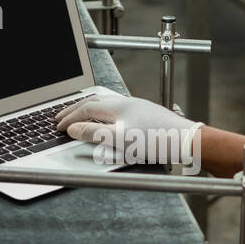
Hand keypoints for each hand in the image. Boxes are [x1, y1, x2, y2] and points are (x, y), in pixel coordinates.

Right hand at [56, 91, 202, 165]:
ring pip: (106, 104)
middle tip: (62, 117)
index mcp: (118, 107)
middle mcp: (127, 102)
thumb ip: (94, 133)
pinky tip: (108, 122)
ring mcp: (138, 107)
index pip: (85, 108)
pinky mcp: (146, 114)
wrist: (187, 141)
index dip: (69, 116)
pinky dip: (103, 114)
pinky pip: (117, 109)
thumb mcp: (120, 140)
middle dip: (75, 109)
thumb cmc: (157, 141)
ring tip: (80, 117)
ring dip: (89, 110)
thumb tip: (74, 129)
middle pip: (94, 101)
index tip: (57, 125)